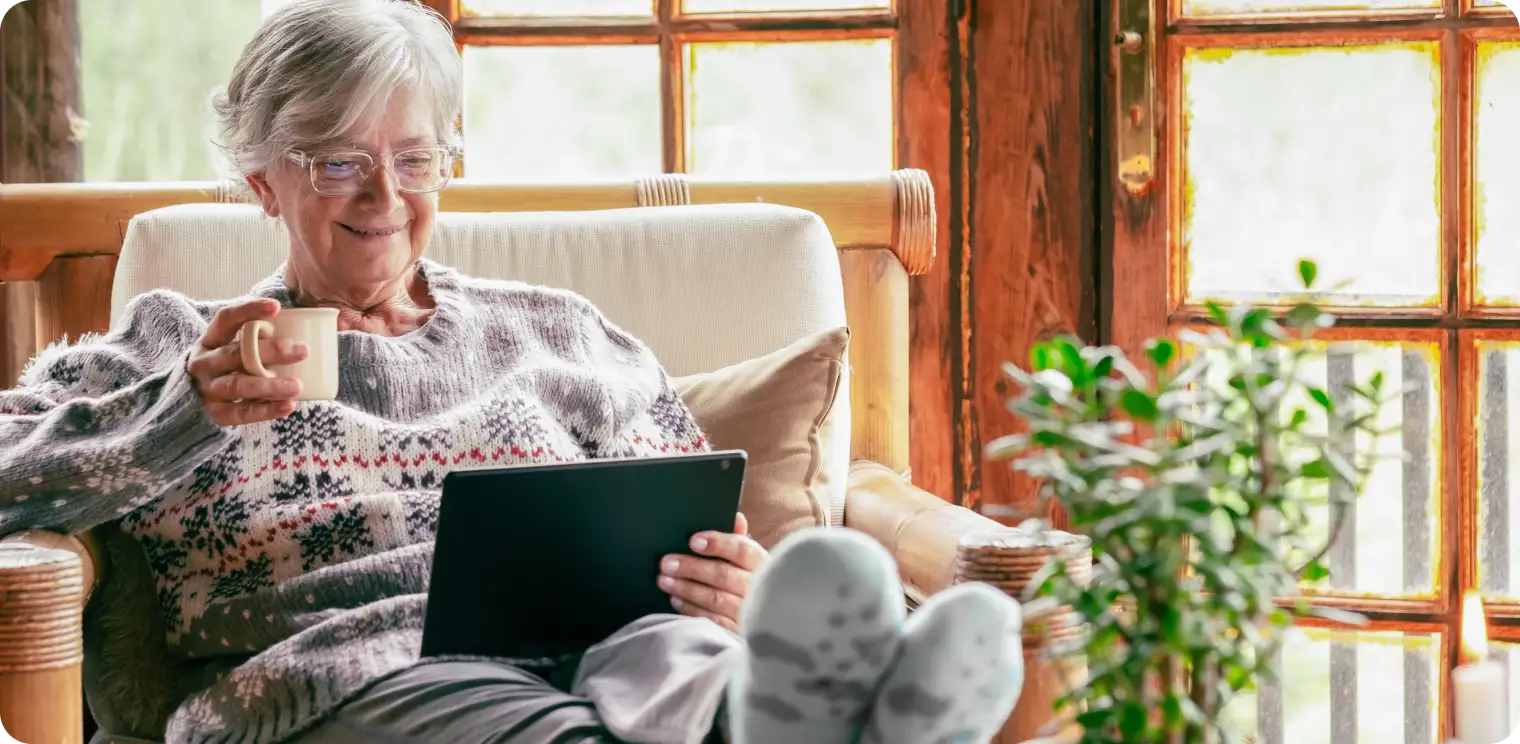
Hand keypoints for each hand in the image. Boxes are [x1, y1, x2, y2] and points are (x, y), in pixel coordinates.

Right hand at [188, 298, 306, 425]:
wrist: (193, 402)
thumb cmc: (228, 367)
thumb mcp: (232, 347)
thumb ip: (259, 337)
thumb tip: (308, 324)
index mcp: (211, 340)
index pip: (226, 319)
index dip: (249, 310)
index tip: (277, 307)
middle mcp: (204, 363)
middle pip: (236, 354)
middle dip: (271, 351)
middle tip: (303, 350)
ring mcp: (207, 389)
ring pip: (238, 385)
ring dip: (269, 385)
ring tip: (297, 386)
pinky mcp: (214, 413)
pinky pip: (241, 413)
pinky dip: (266, 410)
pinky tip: (289, 406)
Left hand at [658, 512, 766, 631]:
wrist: (776, 623)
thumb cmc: (759, 585)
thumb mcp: (755, 563)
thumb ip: (742, 540)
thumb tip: (735, 517)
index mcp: (764, 565)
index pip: (742, 550)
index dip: (717, 544)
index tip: (693, 541)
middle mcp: (759, 589)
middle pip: (723, 575)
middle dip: (691, 568)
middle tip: (665, 563)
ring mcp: (750, 613)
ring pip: (714, 599)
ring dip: (686, 589)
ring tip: (664, 581)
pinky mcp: (739, 633)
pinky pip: (712, 621)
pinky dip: (692, 610)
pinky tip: (676, 601)